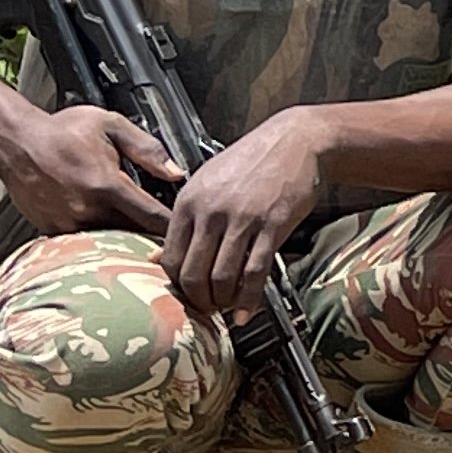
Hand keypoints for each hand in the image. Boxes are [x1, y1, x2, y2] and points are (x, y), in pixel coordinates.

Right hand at [0, 101, 177, 238]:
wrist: (15, 142)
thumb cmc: (60, 131)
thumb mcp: (111, 125)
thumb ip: (147, 149)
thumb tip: (175, 172)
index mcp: (106, 185)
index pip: (151, 216)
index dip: (170, 225)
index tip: (184, 230)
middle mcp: (87, 209)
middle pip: (132, 232)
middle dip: (149, 232)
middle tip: (165, 230)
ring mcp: (67, 223)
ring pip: (109, 239)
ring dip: (124, 235)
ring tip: (136, 228)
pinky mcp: (52, 230)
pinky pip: (85, 239)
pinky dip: (99, 235)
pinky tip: (105, 223)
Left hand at [157, 113, 330, 321]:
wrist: (296, 141)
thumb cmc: (251, 161)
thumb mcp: (207, 181)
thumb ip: (183, 219)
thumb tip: (155, 256)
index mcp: (189, 201)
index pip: (170, 257)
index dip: (176, 285)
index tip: (186, 295)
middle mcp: (211, 211)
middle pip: (193, 273)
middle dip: (199, 300)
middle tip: (206, 308)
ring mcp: (242, 219)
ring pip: (222, 277)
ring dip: (223, 301)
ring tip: (226, 307)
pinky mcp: (272, 226)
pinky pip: (255, 272)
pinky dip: (249, 299)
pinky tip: (246, 311)